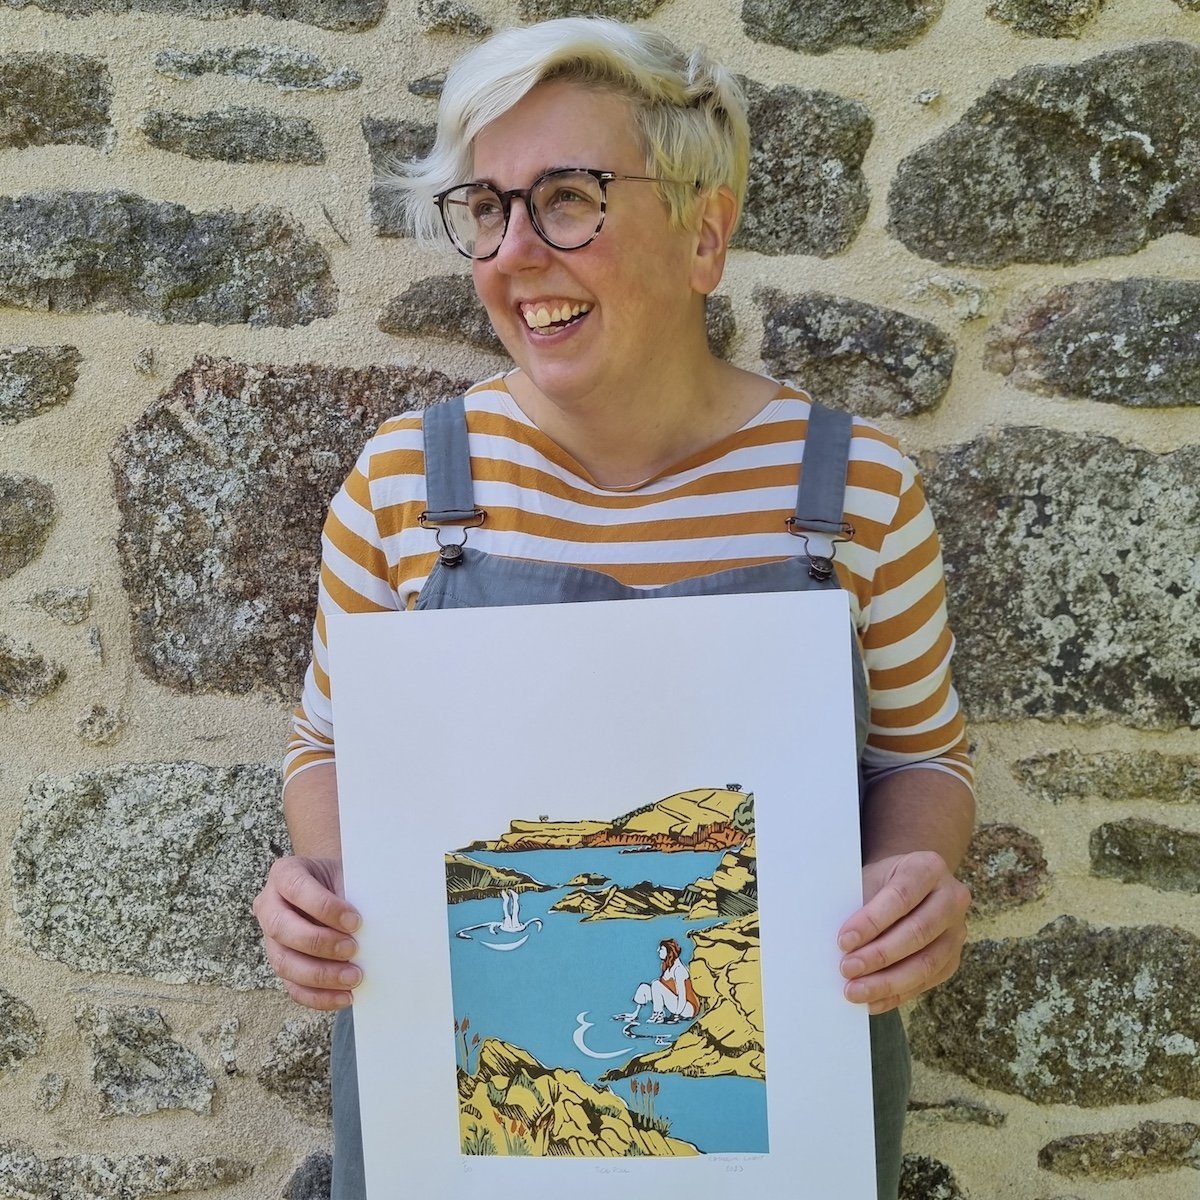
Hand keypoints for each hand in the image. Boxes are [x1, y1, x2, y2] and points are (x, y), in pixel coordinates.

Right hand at [253, 855, 362, 1009]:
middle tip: (353, 949)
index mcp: (284, 874)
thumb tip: (375, 923)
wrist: (332, 886)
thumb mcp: (345, 873)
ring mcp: (270, 938)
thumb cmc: (341, 879)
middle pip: (282, 928)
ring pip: (283, 962)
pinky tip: (344, 996)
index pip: (296, 888)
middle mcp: (269, 905)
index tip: (355, 920)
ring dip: (320, 974)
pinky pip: (293, 986)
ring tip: (353, 977)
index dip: (324, 906)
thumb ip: (352, 892)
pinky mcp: (281, 963)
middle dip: (319, 943)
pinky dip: (319, 996)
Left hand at [836, 851, 969, 1014]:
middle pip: (917, 932)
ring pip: (926, 963)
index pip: (901, 896)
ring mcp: (957, 931)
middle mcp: (952, 898)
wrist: (911, 884)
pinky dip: (897, 994)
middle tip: (847, 969)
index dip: (872, 921)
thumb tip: (837, 943)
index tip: (843, 940)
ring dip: (887, 982)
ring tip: (855, 991)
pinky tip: (872, 1001)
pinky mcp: (953, 959)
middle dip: (879, 956)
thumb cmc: (883, 881)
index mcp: (929, 868)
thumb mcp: (871, 877)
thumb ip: (858, 903)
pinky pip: (927, 982)